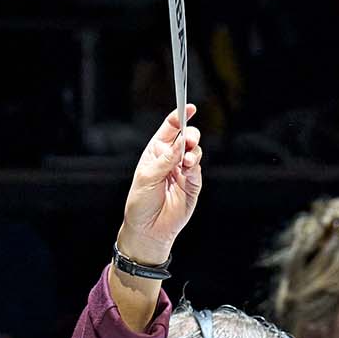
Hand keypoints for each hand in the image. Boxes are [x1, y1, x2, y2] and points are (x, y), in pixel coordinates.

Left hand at [115, 105, 204, 266]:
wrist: (148, 229)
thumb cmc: (140, 203)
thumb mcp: (147, 177)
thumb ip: (165, 160)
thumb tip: (180, 143)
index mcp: (156, 152)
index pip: (170, 128)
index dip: (179, 116)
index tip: (188, 107)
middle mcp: (171, 159)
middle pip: (186, 138)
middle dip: (190, 135)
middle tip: (189, 140)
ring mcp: (183, 171)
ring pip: (195, 152)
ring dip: (193, 152)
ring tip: (186, 160)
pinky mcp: (193, 185)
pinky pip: (198, 170)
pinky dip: (195, 166)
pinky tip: (188, 168)